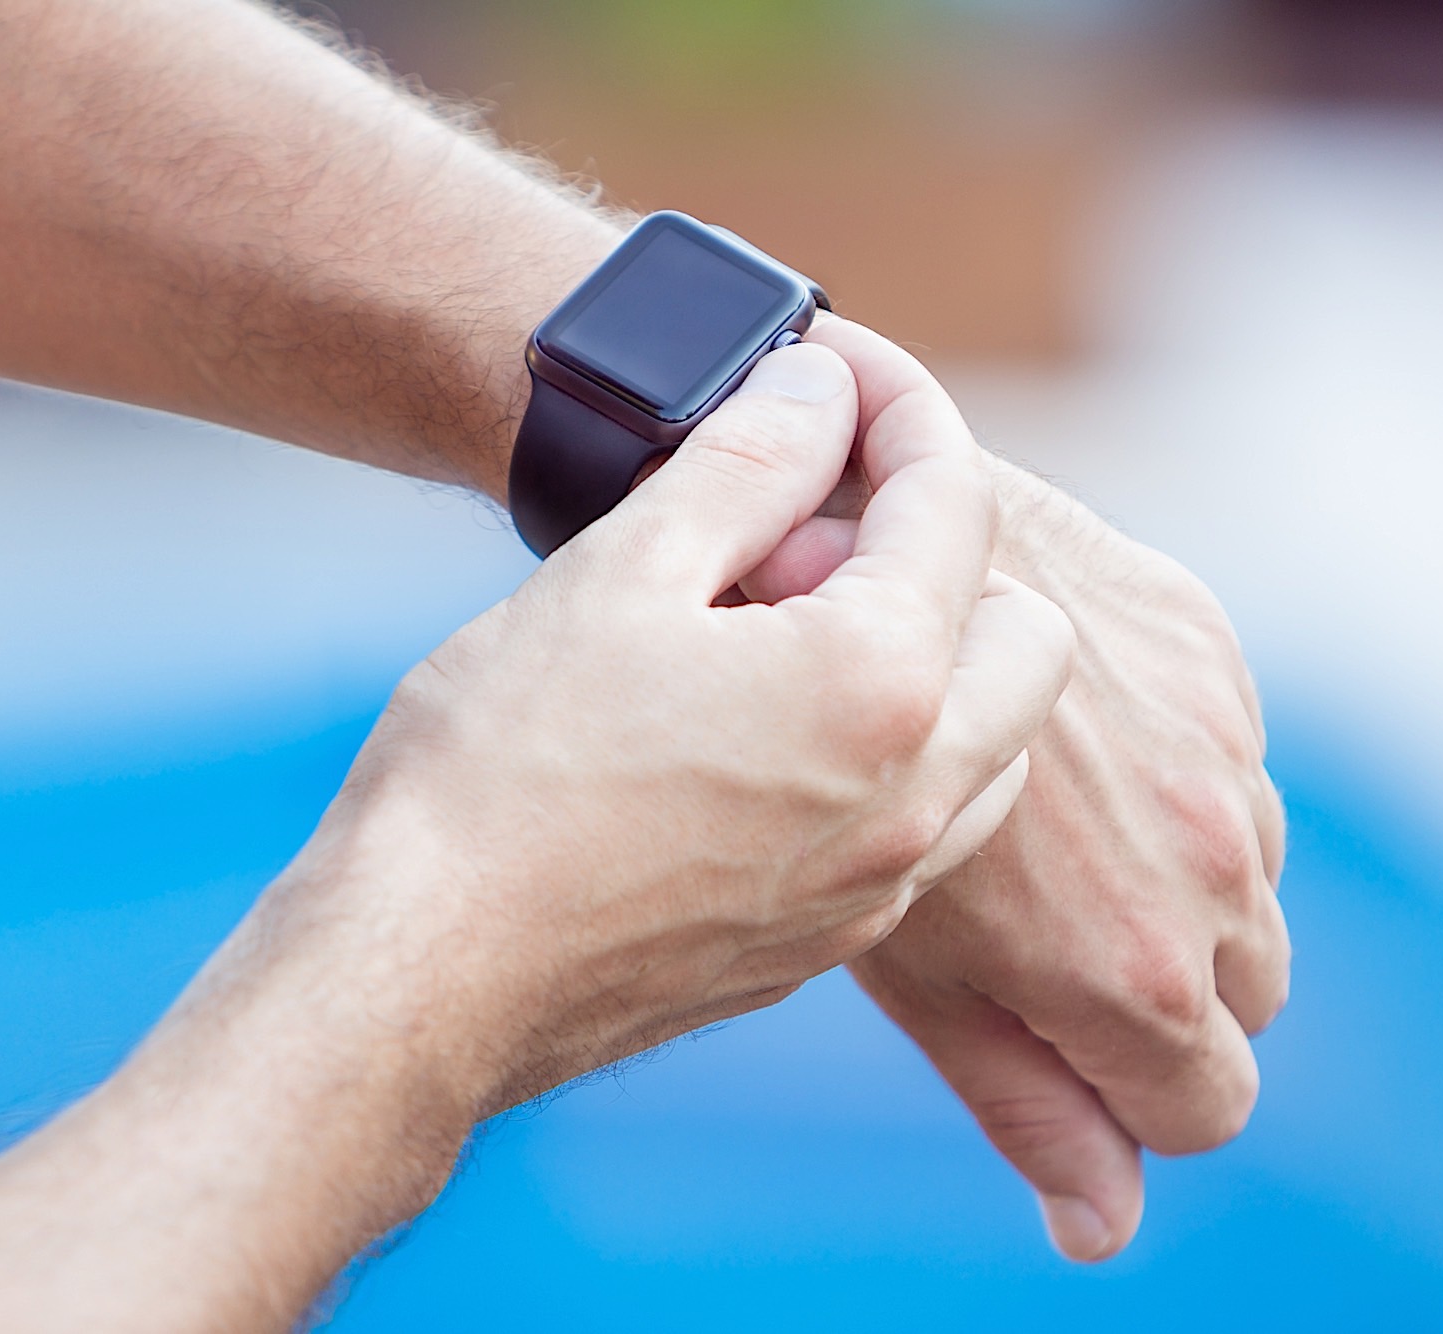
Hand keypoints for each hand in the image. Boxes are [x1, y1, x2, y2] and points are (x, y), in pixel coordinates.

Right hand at [0, 340, 1077, 1333]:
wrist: (418, 977)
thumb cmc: (498, 772)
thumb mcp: (622, 569)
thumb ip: (749, 460)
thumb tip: (820, 391)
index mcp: (880, 688)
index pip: (955, 502)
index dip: (900, 405)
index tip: (834, 368)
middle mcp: (915, 799)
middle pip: (1024, 629)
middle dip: (944, 548)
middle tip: (803, 527)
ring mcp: (877, 887)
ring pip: (993, 739)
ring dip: (931, 659)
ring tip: (776, 629)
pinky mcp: (825, 943)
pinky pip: (923, 822)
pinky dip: (888, 752)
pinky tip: (758, 728)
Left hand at [744, 322, 1288, 1262]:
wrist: (844, 549)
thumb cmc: (835, 781)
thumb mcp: (914, 964)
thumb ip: (1021, 1097)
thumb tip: (1100, 1229)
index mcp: (1137, 965)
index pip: (1211, 1103)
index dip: (1139, 1091)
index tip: (1077, 1042)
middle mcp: (1210, 862)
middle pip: (1249, 993)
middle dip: (1170, 982)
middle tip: (1054, 929)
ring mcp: (1222, 751)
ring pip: (1248, 875)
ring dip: (1180, 871)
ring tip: (1057, 818)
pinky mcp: (1216, 656)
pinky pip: (1232, 760)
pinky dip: (1176, 769)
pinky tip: (1070, 734)